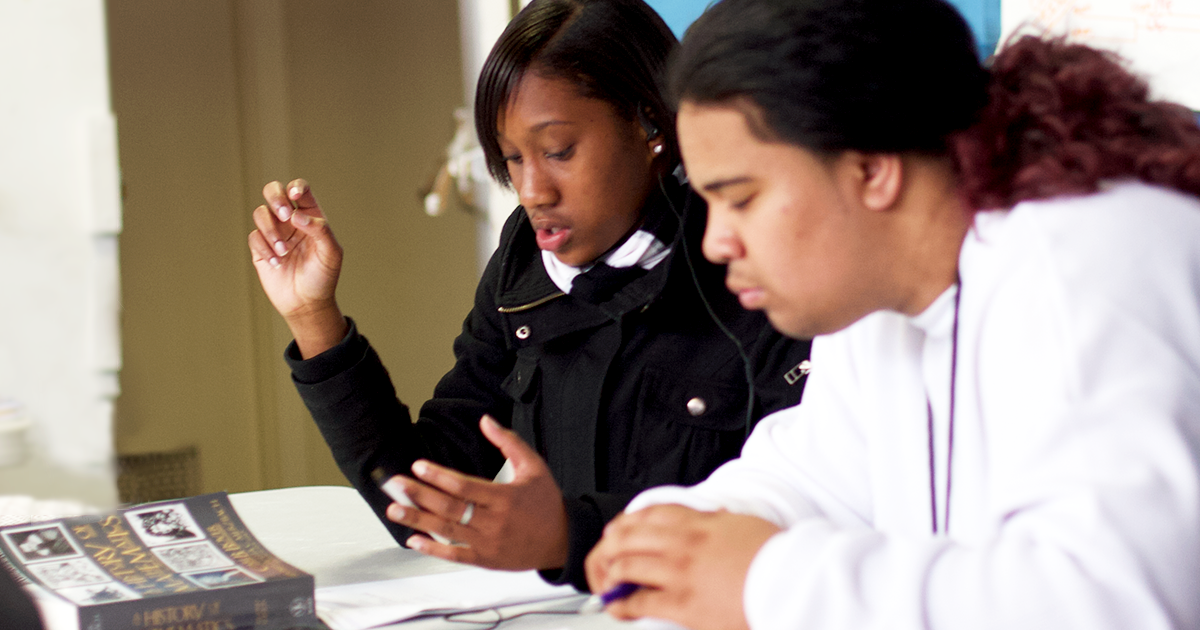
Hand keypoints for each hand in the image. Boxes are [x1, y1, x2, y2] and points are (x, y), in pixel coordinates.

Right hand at [248, 179, 346, 356]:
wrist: (307, 304)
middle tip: (284, 215)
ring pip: (261, 213)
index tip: (295, 198)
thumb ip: (320, 230)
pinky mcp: (261, 249)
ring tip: (283, 251)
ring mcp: (275, 234)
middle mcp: (291, 221)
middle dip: (275, 198)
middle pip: (274, 192)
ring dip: (271, 229)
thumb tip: (297, 215)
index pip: (300, 191)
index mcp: (311, 217)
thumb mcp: (331, 253)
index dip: (296, 187)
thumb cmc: (323, 277)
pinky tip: (277, 263)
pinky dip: (265, 248)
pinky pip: (254, 237)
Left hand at [385, 415, 569, 570]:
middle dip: (419, 495)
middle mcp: (494, 522)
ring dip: (418, 520)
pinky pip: (455, 555)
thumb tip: (486, 420)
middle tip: (395, 485)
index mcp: (505, 498)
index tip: (418, 466)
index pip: (465, 486)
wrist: (562, 540)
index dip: (439, 476)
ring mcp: (489, 543)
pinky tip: (414, 540)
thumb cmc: (547, 501)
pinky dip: (433, 549)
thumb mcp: (534, 466)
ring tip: (394, 510)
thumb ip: (509, 442)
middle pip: (450, 507)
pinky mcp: (486, 560)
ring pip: (447, 531)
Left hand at [585, 505, 779, 629]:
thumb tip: (712, 516)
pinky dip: (621, 604)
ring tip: (608, 580)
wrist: (790, 582)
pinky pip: (639, 602)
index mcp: (699, 523)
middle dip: (612, 545)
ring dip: (611, 573)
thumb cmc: (775, 556)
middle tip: (607, 553)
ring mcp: (680, 574)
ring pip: (627, 566)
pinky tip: (616, 606)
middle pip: (630, 536)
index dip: (629, 520)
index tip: (622, 527)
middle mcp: (684, 545)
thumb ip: (720, 520)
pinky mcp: (683, 604)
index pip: (651, 513)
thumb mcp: (743, 523)